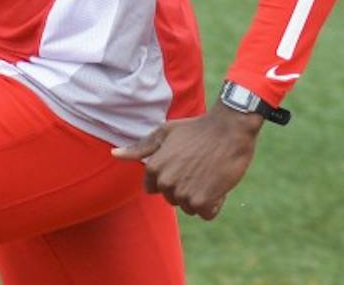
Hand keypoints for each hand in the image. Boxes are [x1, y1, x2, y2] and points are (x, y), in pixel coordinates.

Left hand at [110, 105, 260, 219]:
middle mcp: (166, 182)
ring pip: (190, 207)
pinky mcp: (203, 202)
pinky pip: (206, 213)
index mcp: (154, 167)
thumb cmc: (197, 129)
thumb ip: (140, 147)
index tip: (184, 162)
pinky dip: (214, 203)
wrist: (229, 128)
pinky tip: (218, 183)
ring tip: (210, 172)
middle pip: (173, 199)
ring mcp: (184, 193)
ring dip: (201, 196)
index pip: (155, 189)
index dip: (172, 177)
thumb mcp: (165, 132)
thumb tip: (114, 154)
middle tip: (200, 166)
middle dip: (186, 187)